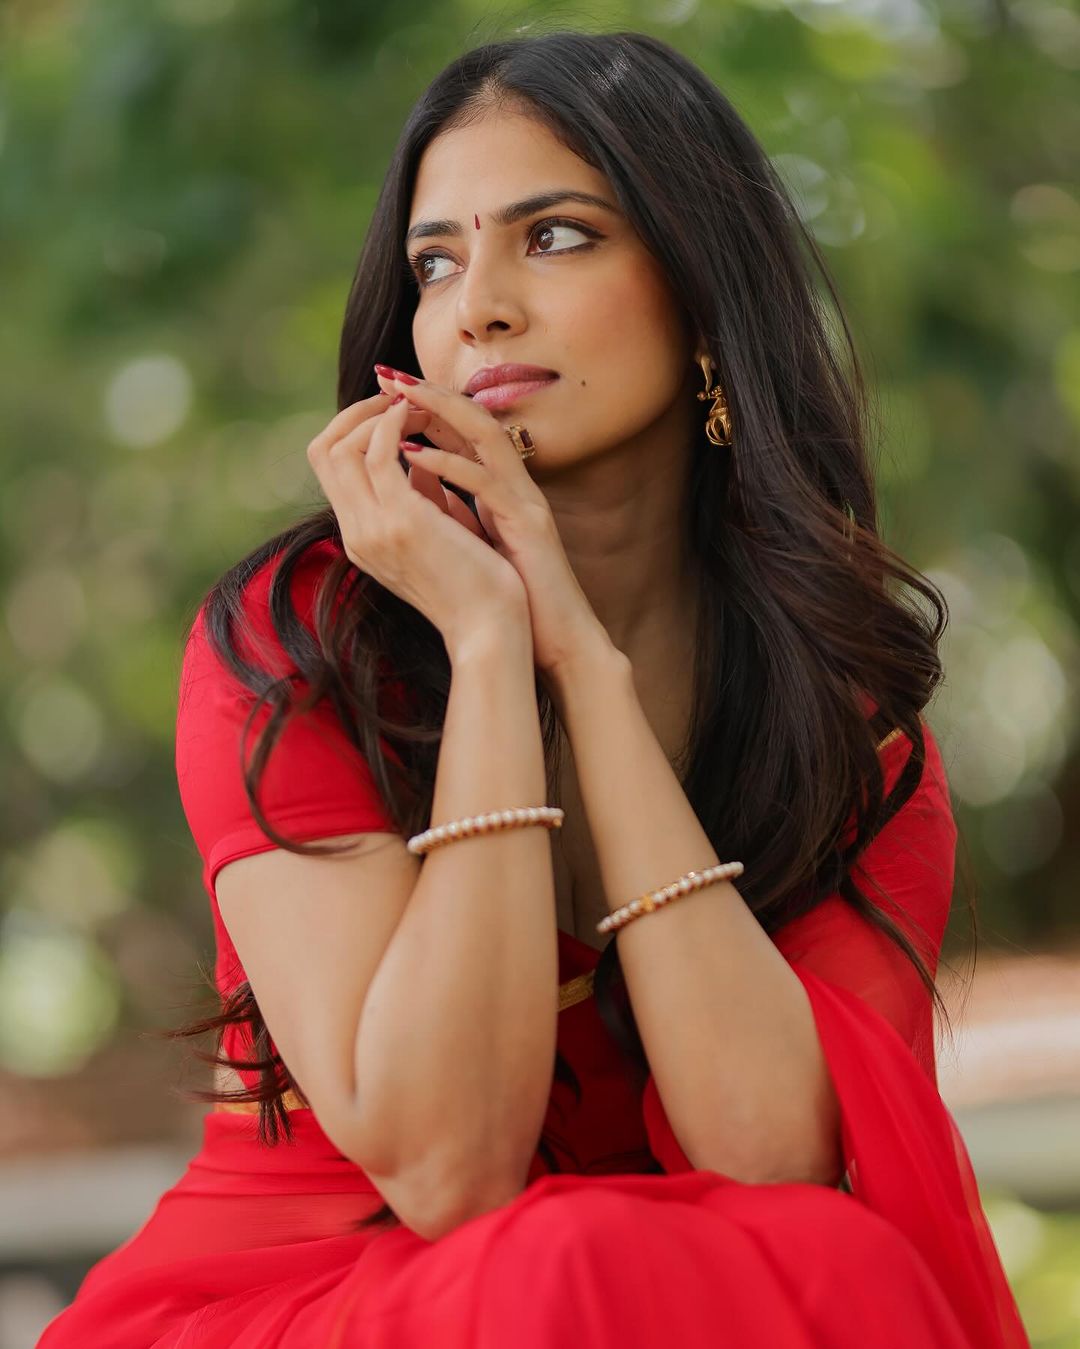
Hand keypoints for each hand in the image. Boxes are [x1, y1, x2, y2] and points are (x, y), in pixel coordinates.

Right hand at [305, 390, 528, 652]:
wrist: (489, 629)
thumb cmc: (475, 585)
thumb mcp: (435, 534)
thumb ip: (418, 497)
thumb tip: (414, 458)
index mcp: (362, 538)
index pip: (330, 468)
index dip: (353, 429)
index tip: (392, 412)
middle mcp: (357, 533)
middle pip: (321, 451)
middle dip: (358, 412)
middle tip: (398, 398)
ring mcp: (373, 528)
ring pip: (341, 446)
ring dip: (376, 412)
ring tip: (413, 403)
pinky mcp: (401, 521)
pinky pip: (376, 453)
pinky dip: (393, 424)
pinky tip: (420, 415)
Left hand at [374, 368, 609, 675]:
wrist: (550, 639)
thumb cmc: (512, 594)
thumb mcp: (470, 538)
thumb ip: (448, 505)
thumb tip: (410, 478)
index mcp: (499, 488)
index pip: (459, 431)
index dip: (422, 404)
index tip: (381, 390)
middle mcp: (515, 485)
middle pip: (473, 419)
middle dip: (428, 392)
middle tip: (386, 375)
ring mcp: (524, 500)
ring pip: (485, 436)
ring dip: (439, 410)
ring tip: (399, 395)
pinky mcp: (530, 523)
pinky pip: (486, 483)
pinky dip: (448, 466)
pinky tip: (413, 457)